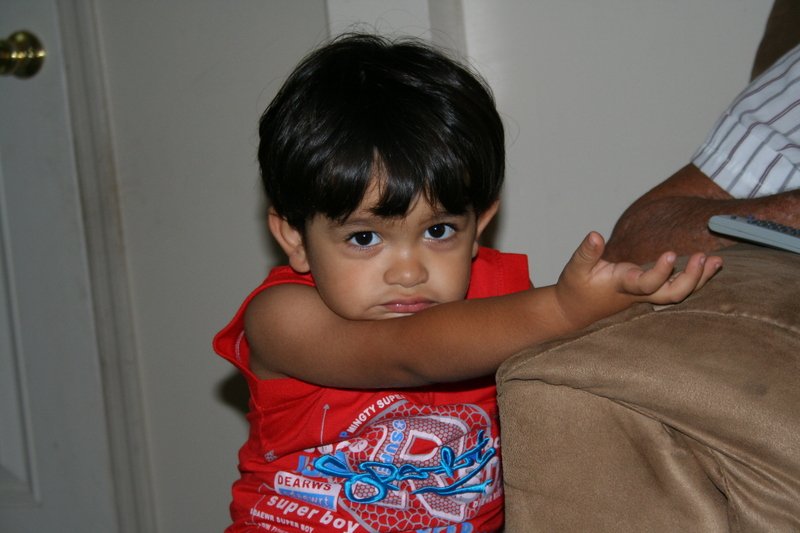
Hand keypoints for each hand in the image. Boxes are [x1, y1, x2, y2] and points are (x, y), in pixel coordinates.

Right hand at [555, 232, 722, 326]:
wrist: (574, 311)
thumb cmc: (575, 288)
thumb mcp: (575, 268)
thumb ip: (587, 252)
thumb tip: (595, 235)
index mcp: (622, 286)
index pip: (646, 283)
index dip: (661, 272)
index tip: (671, 254)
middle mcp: (639, 293)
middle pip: (673, 294)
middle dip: (692, 279)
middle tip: (704, 257)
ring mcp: (646, 294)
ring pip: (679, 293)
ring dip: (700, 279)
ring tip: (717, 261)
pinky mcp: (649, 291)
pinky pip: (676, 287)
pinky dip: (695, 278)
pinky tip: (708, 265)